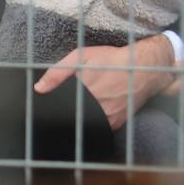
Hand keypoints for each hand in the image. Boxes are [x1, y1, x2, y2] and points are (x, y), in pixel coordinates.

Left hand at [34, 36, 175, 130]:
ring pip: (85, 123)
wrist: (144, 68)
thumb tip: (39, 88)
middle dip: (67, 113)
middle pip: (73, 117)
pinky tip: (94, 112)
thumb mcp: (82, 57)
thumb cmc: (112, 60)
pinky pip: (99, 127)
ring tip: (81, 110)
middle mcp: (96, 105)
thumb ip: (58, 72)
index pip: (61, 107)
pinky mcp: (116, 123)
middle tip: (67, 109)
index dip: (54, 110)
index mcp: (84, 89)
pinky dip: (94, 121)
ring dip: (81, 118)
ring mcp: (107, 116)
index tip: (47, 112)